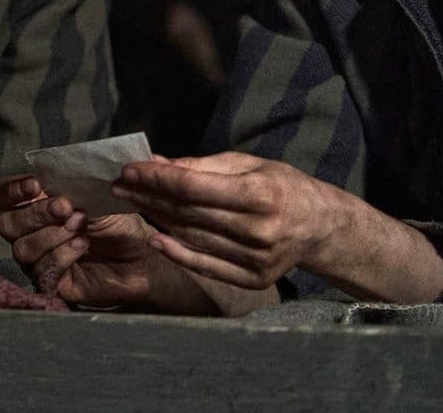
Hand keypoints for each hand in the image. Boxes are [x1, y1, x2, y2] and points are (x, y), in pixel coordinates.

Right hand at [0, 174, 207, 311]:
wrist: (143, 257)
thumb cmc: (118, 223)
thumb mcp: (95, 198)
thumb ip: (70, 188)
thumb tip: (51, 180)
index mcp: (34, 207)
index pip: (2, 197)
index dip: (11, 190)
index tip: (35, 186)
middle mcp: (30, 234)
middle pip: (7, 224)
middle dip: (35, 214)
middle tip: (66, 208)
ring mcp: (38, 260)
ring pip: (23, 249)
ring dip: (52, 235)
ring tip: (80, 228)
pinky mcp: (51, 283)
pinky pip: (41, 271)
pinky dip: (61, 256)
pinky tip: (82, 247)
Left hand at [112, 152, 350, 288]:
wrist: (321, 227)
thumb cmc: (283, 187)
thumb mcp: (249, 164)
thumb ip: (203, 166)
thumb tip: (158, 164)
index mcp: (261, 194)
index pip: (194, 188)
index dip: (157, 179)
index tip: (130, 169)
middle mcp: (259, 230)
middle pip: (189, 213)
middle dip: (149, 196)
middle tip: (121, 185)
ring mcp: (256, 259)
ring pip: (192, 237)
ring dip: (157, 220)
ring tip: (133, 203)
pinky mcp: (253, 279)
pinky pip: (206, 265)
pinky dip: (178, 253)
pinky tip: (156, 238)